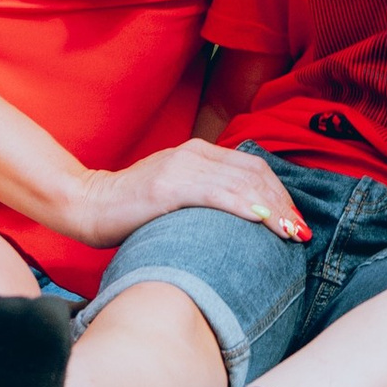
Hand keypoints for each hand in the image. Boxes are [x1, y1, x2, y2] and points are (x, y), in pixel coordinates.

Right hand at [58, 139, 310, 251]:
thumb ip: (204, 196)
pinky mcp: (167, 186)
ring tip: (290, 233)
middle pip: (254, 174)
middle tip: (299, 232)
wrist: (87, 204)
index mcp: (198, 153)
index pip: (253, 168)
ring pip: (241, 183)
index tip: (293, 221)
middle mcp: (193, 153)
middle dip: (283, 203)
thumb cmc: (130, 210)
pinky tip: (261, 220)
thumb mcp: (174, 194)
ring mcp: (180, 167)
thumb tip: (241, 222)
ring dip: (272, 208)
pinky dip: (244, 205)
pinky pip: (216, 193)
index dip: (280, 193)